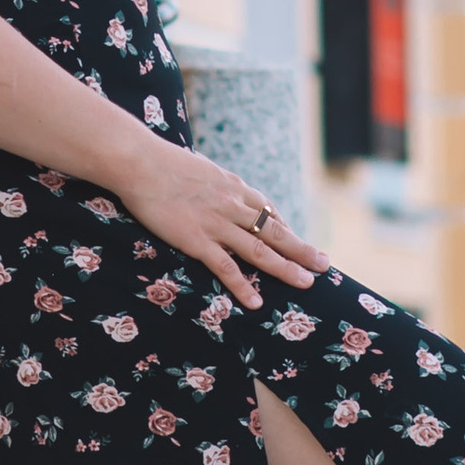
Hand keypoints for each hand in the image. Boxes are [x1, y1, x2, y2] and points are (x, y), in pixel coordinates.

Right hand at [111, 138, 329, 312]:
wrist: (141, 162)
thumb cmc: (163, 162)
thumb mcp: (199, 168)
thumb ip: (212, 182)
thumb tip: (212, 185)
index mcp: (233, 187)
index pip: (268, 211)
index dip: (285, 228)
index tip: (297, 241)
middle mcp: (232, 206)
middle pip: (274, 232)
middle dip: (302, 249)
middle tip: (323, 264)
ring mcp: (217, 224)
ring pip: (259, 251)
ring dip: (286, 268)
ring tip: (306, 283)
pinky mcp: (197, 240)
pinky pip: (225, 268)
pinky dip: (243, 285)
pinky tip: (256, 301)